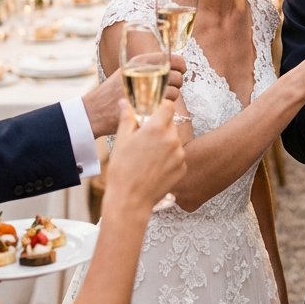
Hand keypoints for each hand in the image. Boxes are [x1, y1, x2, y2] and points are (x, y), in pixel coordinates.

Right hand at [83, 55, 185, 135]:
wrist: (95, 110)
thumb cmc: (113, 92)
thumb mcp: (127, 72)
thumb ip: (147, 68)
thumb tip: (171, 68)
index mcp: (142, 60)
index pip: (175, 59)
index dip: (181, 67)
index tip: (179, 73)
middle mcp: (146, 71)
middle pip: (177, 76)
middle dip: (176, 84)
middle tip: (167, 91)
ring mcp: (147, 88)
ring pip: (175, 92)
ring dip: (170, 98)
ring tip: (158, 101)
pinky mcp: (147, 104)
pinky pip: (167, 105)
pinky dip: (164, 108)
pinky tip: (154, 109)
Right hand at [104, 99, 186, 215]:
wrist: (130, 201)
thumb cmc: (122, 170)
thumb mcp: (121, 140)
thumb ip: (127, 118)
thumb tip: (125, 103)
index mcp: (157, 128)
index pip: (168, 106)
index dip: (160, 107)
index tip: (152, 114)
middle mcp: (172, 139)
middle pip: (170, 123)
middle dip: (160, 127)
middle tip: (145, 138)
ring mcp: (180, 154)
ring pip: (174, 140)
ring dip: (165, 143)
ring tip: (148, 156)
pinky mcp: (183, 168)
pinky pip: (177, 156)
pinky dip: (169, 158)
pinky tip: (154, 167)